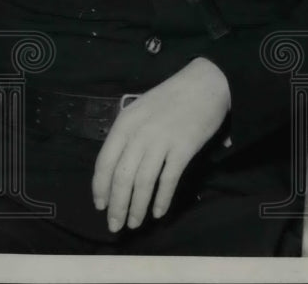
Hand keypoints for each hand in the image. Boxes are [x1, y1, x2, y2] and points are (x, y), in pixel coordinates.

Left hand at [92, 57, 230, 232]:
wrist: (207, 82)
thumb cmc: (172, 97)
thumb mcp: (141, 109)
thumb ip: (128, 135)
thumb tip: (118, 170)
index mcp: (125, 123)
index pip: (104, 162)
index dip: (101, 188)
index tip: (100, 205)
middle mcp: (140, 133)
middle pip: (122, 177)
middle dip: (116, 206)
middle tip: (114, 225)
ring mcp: (162, 141)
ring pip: (143, 183)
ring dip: (137, 207)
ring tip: (134, 223)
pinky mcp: (184, 148)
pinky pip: (168, 180)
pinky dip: (162, 200)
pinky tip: (159, 212)